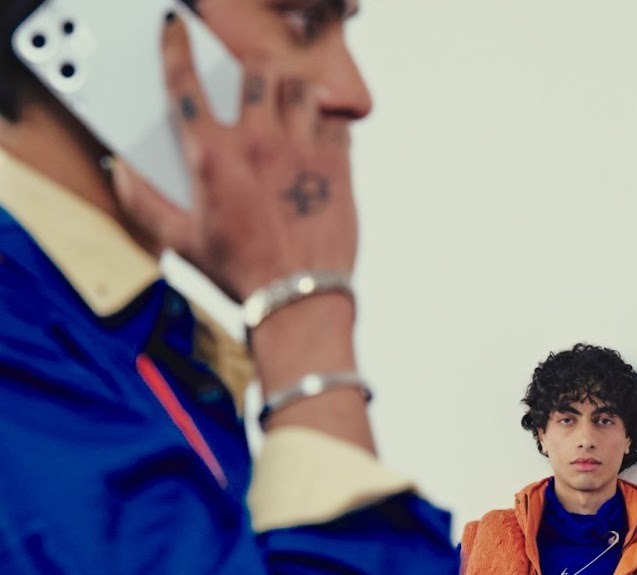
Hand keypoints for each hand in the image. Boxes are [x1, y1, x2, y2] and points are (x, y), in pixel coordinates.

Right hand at [113, 15, 357, 304]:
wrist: (298, 302)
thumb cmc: (242, 275)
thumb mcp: (181, 242)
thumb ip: (144, 203)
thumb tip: (120, 173)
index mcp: (211, 156)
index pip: (184, 81)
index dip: (175, 46)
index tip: (176, 30)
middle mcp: (256, 143)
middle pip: (255, 71)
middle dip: (251, 72)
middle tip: (253, 90)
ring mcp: (301, 151)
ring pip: (299, 89)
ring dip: (293, 95)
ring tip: (290, 114)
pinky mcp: (337, 168)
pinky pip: (336, 126)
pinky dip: (327, 130)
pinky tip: (319, 148)